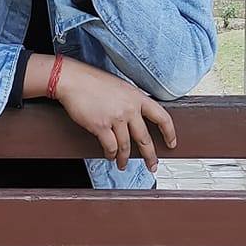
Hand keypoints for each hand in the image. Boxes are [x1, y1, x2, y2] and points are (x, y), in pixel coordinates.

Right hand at [54, 58, 176, 172]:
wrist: (73, 80)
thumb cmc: (93, 82)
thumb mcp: (121, 87)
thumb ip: (131, 101)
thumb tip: (138, 117)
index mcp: (137, 97)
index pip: (162, 117)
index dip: (170, 133)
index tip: (172, 142)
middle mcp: (129, 109)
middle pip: (145, 138)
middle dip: (150, 156)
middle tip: (152, 165)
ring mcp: (115, 118)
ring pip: (126, 146)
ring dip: (125, 158)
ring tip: (123, 164)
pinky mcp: (100, 126)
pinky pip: (110, 147)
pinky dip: (110, 154)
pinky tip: (110, 156)